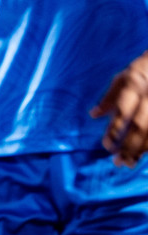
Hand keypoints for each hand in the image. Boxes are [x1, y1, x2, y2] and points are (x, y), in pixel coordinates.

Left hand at [93, 50, 147, 165]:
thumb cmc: (142, 71)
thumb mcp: (123, 78)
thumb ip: (109, 97)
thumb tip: (93, 115)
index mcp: (135, 85)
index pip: (123, 111)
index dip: (115, 129)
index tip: (107, 146)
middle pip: (139, 126)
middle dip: (129, 145)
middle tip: (117, 161)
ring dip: (140, 150)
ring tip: (128, 163)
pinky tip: (142, 156)